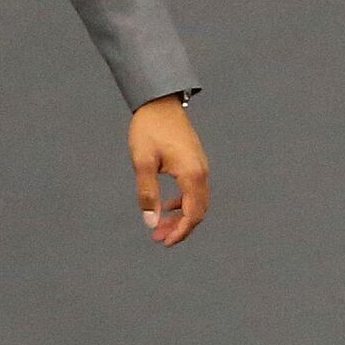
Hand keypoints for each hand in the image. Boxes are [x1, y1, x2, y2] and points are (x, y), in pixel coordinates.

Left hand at [130, 97, 210, 246]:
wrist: (159, 102)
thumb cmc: (150, 129)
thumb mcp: (143, 162)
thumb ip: (147, 193)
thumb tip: (151, 222)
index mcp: (192, 174)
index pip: (192, 213)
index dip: (180, 232)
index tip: (164, 242)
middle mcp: (202, 172)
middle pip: (198, 211)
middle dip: (180, 228)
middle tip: (159, 238)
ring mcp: (201, 167)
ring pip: (197, 202)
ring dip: (181, 217)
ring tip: (160, 227)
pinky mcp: (195, 162)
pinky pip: (194, 191)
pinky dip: (182, 203)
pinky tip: (165, 206)